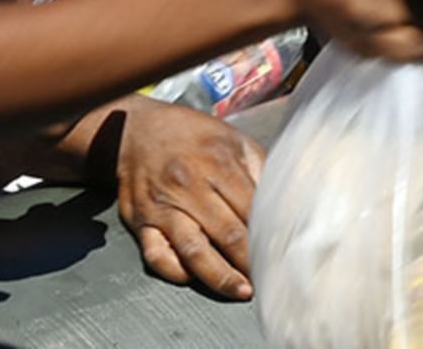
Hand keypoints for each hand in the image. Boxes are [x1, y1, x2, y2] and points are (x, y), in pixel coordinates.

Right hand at [112, 99, 266, 298]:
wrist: (136, 130)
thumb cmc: (191, 136)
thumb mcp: (231, 138)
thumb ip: (258, 167)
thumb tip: (285, 197)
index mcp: (216, 162)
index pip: (250, 208)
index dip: (269, 234)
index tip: (283, 252)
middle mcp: (188, 186)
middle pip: (227, 233)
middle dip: (250, 261)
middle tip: (269, 279)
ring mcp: (163, 207)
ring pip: (193, 250)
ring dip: (220, 276)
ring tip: (241, 291)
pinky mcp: (140, 222)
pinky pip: (157, 255)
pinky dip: (175, 271)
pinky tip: (194, 278)